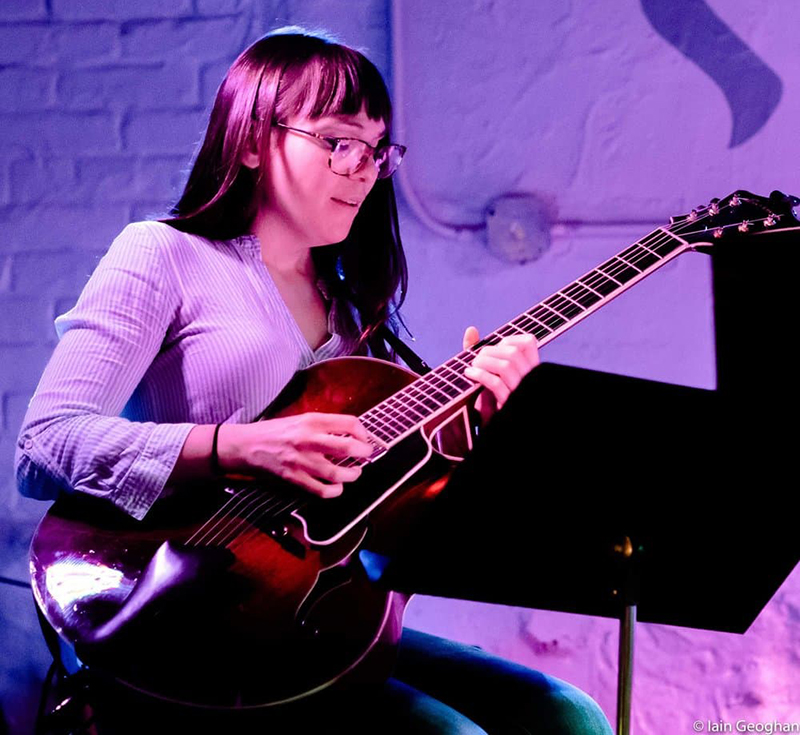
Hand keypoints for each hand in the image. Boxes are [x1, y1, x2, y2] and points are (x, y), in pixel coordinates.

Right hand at [217, 413, 375, 498]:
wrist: (246, 445)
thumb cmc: (274, 431)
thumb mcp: (301, 419)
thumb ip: (323, 425)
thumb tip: (349, 434)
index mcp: (312, 421)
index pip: (349, 423)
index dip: (363, 432)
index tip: (364, 438)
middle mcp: (309, 439)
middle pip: (348, 448)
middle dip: (364, 453)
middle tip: (366, 454)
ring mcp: (302, 461)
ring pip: (337, 473)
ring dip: (352, 475)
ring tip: (355, 472)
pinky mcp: (294, 478)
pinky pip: (321, 490)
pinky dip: (335, 491)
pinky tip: (338, 487)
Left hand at [462, 326, 539, 422]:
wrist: (496, 430)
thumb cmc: (492, 400)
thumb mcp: (489, 374)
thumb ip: (481, 354)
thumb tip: (471, 330)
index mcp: (531, 369)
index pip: (529, 342)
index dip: (507, 340)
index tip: (493, 350)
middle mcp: (530, 379)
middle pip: (513, 352)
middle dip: (489, 351)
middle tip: (476, 360)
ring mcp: (521, 392)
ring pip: (506, 365)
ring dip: (483, 362)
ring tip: (472, 367)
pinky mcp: (509, 405)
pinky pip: (496, 384)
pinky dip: (479, 375)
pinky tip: (470, 375)